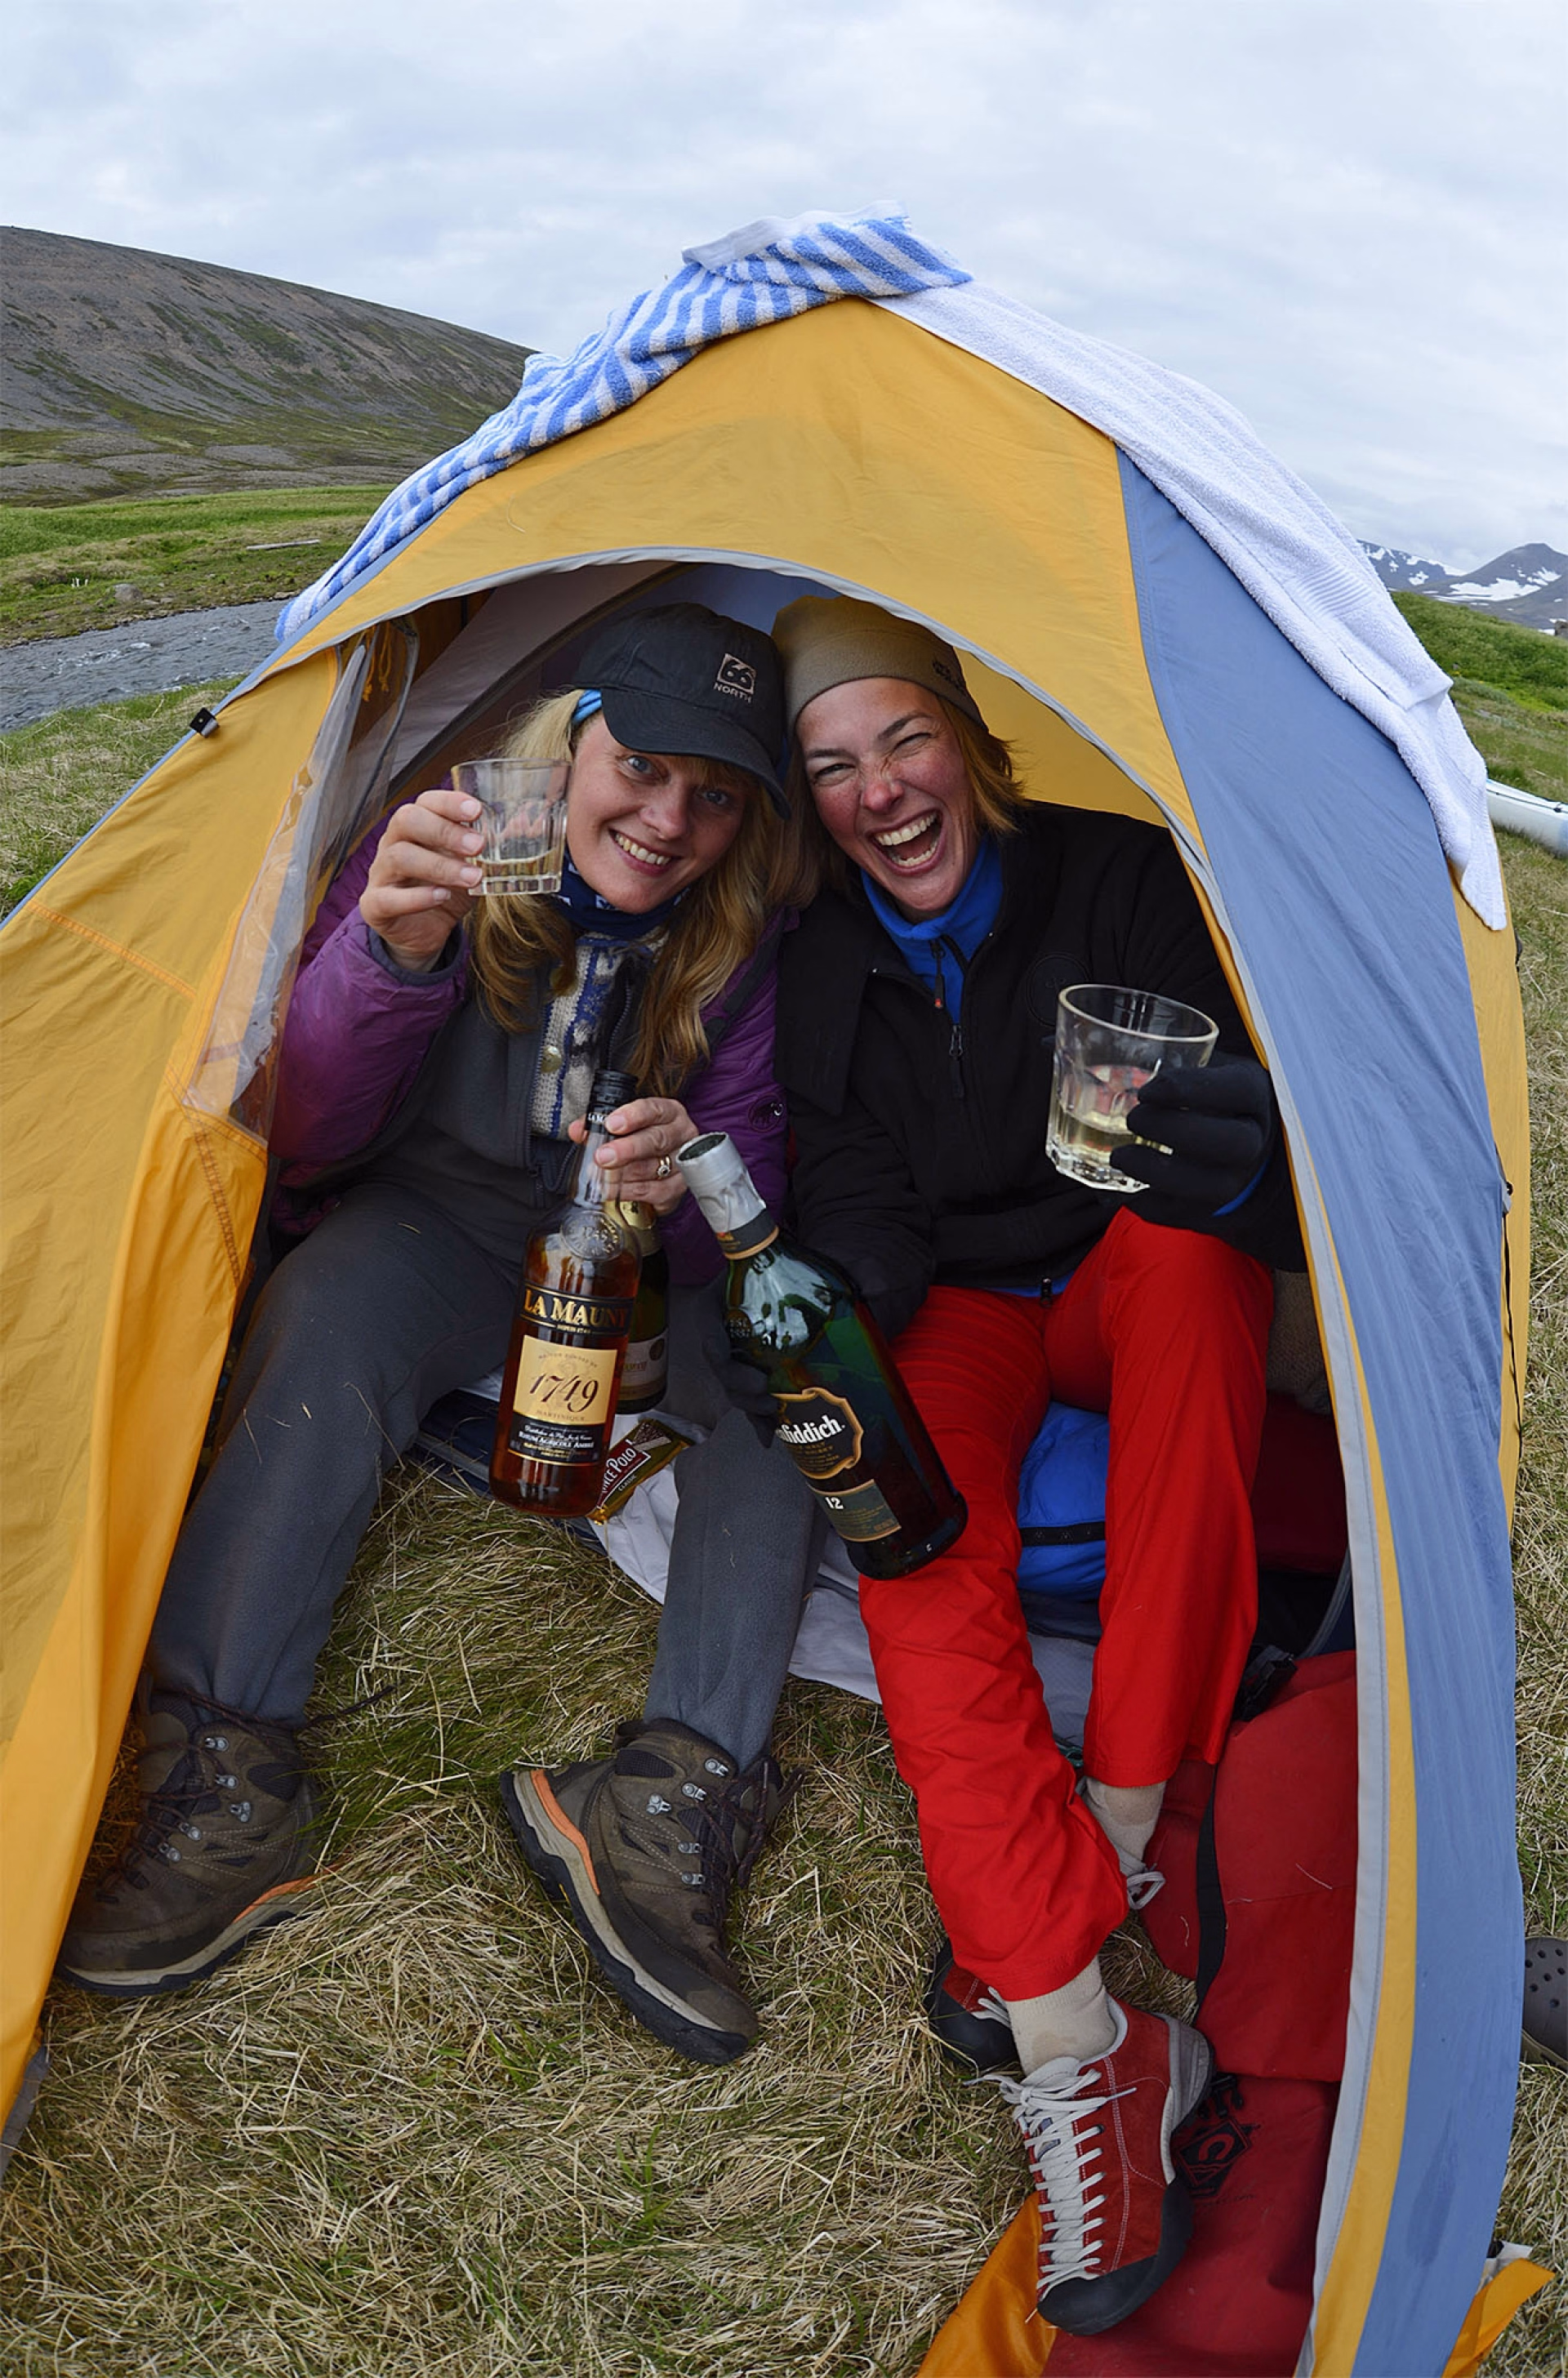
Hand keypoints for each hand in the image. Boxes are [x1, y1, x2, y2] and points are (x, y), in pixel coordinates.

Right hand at [360, 788, 483, 969]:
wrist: (425, 932)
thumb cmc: (447, 889)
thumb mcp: (472, 866)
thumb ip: (494, 846)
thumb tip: (530, 825)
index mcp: (416, 827)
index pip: (425, 801)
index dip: (448, 802)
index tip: (476, 810)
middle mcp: (393, 843)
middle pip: (407, 820)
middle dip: (444, 830)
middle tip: (478, 845)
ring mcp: (381, 873)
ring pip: (400, 857)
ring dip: (440, 866)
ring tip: (472, 877)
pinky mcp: (376, 905)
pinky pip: (388, 897)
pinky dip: (416, 897)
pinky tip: (441, 896)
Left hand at [570, 1095, 697, 1215]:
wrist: (662, 1166)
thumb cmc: (641, 1138)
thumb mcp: (622, 1125)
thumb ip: (598, 1125)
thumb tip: (578, 1130)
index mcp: (668, 1112)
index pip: (654, 1109)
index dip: (632, 1116)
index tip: (611, 1124)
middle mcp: (680, 1134)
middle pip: (656, 1140)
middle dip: (626, 1149)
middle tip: (602, 1157)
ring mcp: (682, 1162)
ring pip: (653, 1169)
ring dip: (622, 1174)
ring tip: (600, 1177)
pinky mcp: (679, 1187)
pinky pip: (654, 1191)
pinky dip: (629, 1191)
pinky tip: (612, 1190)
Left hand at [1112, 1055, 1276, 1213]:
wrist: (1231, 1149)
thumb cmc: (1203, 1097)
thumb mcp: (1199, 1067)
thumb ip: (1156, 1057)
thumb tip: (1059, 1043)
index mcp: (1253, 1094)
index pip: (1237, 1090)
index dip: (1192, 1090)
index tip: (1148, 1089)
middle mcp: (1253, 1140)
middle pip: (1231, 1143)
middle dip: (1176, 1131)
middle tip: (1133, 1118)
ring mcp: (1235, 1181)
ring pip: (1209, 1187)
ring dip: (1157, 1173)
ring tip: (1119, 1156)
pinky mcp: (1208, 1212)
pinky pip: (1180, 1214)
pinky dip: (1143, 1202)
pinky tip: (1116, 1185)